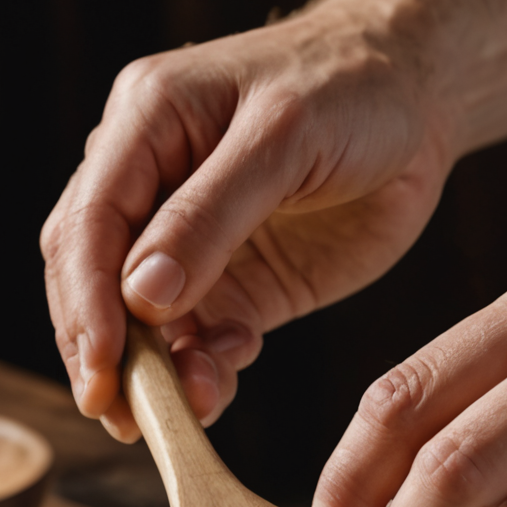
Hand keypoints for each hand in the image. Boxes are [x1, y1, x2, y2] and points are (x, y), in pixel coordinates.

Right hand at [40, 0, 506, 440]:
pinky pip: (197, 342)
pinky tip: (224, 379)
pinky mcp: (232, 284)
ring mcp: (189, 239)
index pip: (87, 224)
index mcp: (146, 124)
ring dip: (158, 372)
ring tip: (196, 404)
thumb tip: (141, 293)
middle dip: (106, 351)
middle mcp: (150, 181)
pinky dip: (202, 372)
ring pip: (142, 323)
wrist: (420, 99)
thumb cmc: (354, 88)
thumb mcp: (284, 137)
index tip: (102, 371)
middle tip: (125, 417)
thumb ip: (208, 214)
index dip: (85, 303)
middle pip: (94, 280)